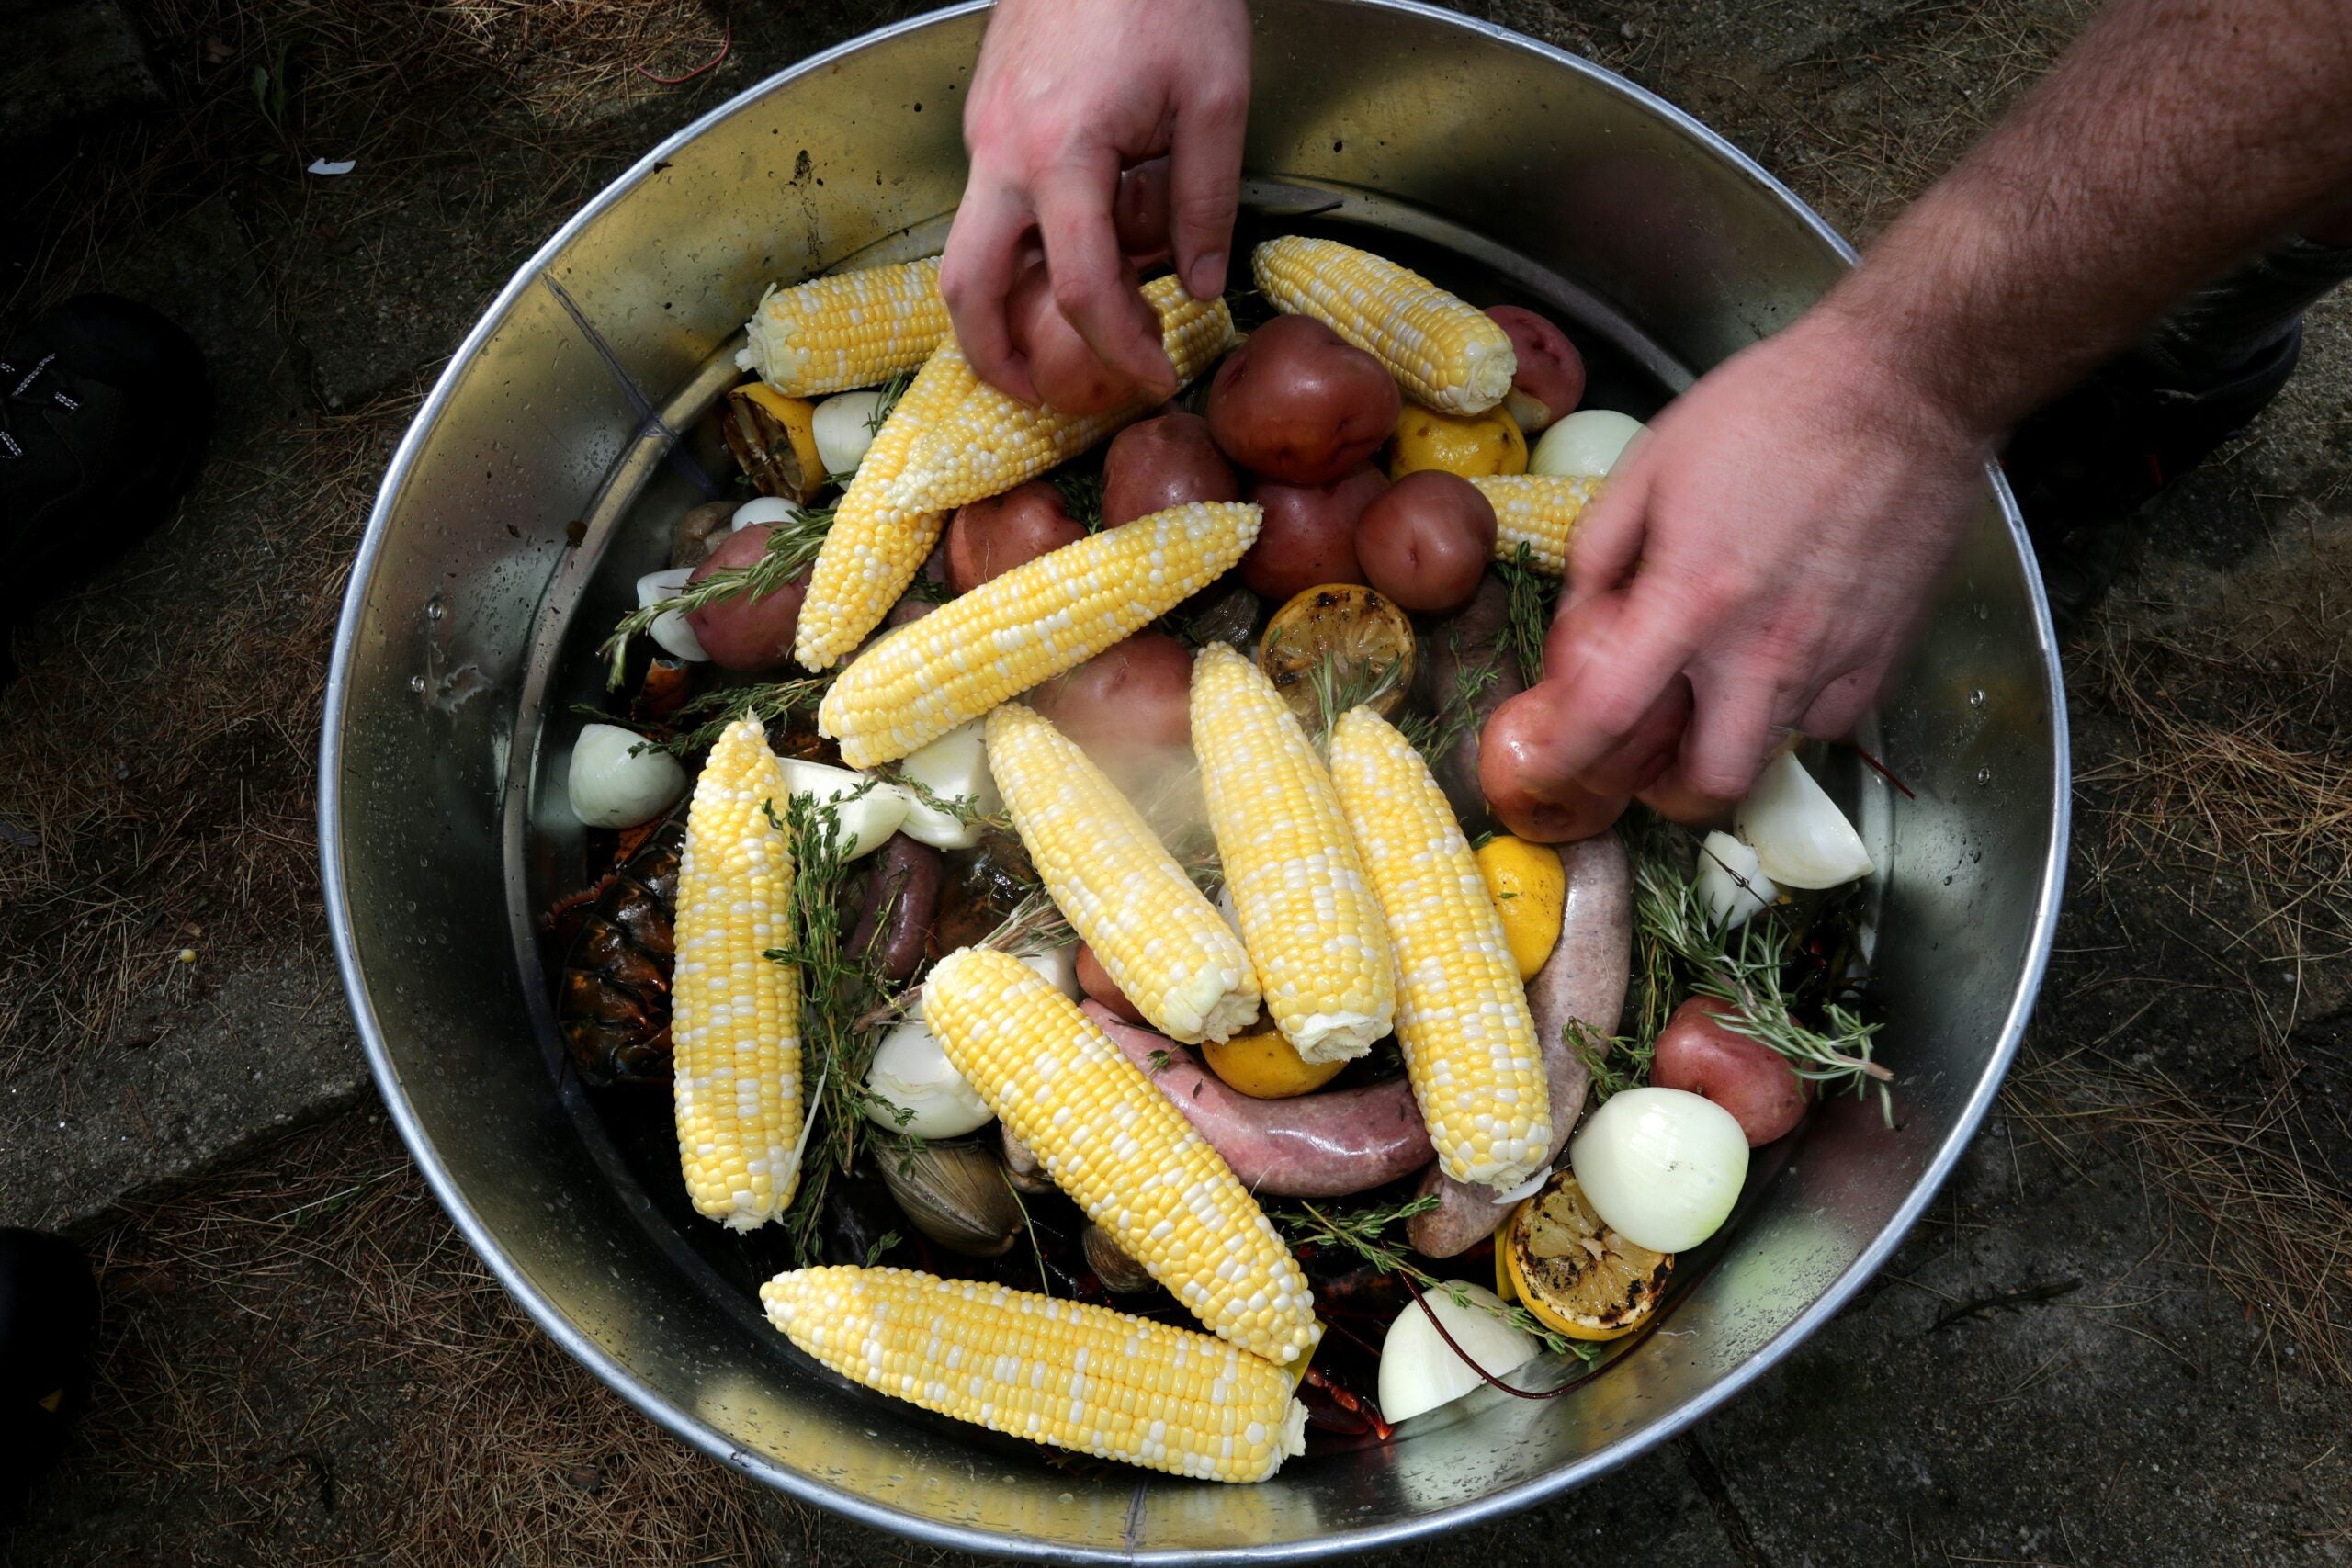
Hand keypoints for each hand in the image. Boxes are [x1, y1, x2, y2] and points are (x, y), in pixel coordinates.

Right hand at [941, 0, 1250, 403]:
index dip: (1118, 349)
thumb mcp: (1215, 99)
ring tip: (1056, 342)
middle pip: (967, 287)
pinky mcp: (988, 118)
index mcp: (1062, 153)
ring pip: (967, 248)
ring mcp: (984, 134)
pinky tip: (1071, 257)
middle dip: (996, 359)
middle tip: (1042, 397)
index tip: (1153, 377)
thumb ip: (1205, 202)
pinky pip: (988, 207)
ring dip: (999, 308)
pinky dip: (1016, 251)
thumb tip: (1198, 286)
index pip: (1079, 288)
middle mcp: (1003, 152)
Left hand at [1483, 306, 1993, 839]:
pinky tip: (1778, 663)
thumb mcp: (1650, 464)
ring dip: (1729, 742)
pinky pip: (1830, 720)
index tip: (1549, 767)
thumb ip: (1600, 554)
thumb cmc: (1771, 410)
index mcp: (1692, 597)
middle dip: (1667, 790)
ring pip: (1772, 754)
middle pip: (1708, 784)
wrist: (1903, 386)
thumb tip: (1574, 626)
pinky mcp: (1887, 654)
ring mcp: (1834, 658)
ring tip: (1712, 697)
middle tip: (1647, 757)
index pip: (1610, 717)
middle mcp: (1765, 647)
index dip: (1567, 758)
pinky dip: (1793, 709)